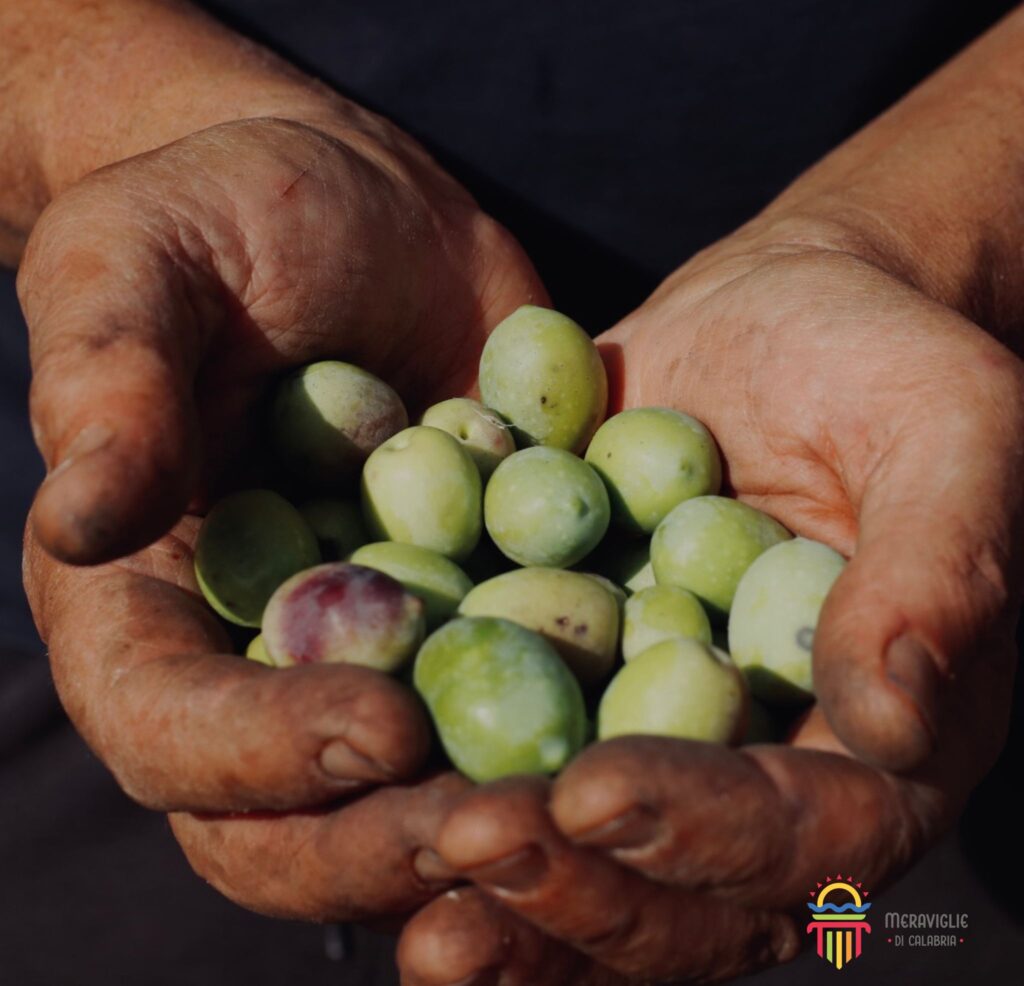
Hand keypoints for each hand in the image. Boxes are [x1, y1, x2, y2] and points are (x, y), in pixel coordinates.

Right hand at [21, 113, 543, 919]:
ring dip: (501, 812)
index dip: (259, 756)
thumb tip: (77, 524)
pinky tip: (676, 718)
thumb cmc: (216, 216)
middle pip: (297, 812)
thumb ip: (107, 387)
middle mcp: (261, 655)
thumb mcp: (141, 266)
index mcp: (153, 602)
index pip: (170, 727)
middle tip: (506, 823)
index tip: (380, 723)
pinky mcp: (484, 602)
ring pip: (420, 784)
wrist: (354, 202)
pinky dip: (592, 722)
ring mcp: (383, 644)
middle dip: (389, 835)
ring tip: (598, 801)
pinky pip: (533, 687)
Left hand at [396, 217, 1022, 983]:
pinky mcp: (575, 681)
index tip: (595, 796)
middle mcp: (764, 767)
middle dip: (577, 886)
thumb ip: (939, 572)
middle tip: (471, 847)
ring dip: (502, 884)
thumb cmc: (882, 363)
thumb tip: (893, 721)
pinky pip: (514, 760)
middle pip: (681, 889)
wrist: (779, 319)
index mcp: (877, 740)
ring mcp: (659, 734)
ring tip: (406, 874)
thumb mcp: (949, 433)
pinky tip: (357, 787)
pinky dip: (440, 791)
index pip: (805, 833)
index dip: (704, 832)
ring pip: (588, 858)